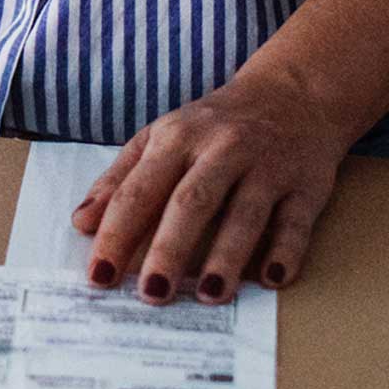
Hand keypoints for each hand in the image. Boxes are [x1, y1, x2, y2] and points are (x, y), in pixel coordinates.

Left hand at [71, 69, 356, 305]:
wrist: (293, 93)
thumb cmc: (214, 126)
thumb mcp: (161, 139)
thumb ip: (120, 180)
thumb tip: (81, 224)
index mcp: (176, 138)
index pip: (139, 191)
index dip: (117, 235)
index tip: (99, 278)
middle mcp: (222, 149)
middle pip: (191, 202)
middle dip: (170, 249)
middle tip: (152, 295)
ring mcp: (267, 166)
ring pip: (245, 213)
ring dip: (228, 256)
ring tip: (209, 295)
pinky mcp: (306, 184)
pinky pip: (296, 221)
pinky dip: (286, 250)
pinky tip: (272, 279)